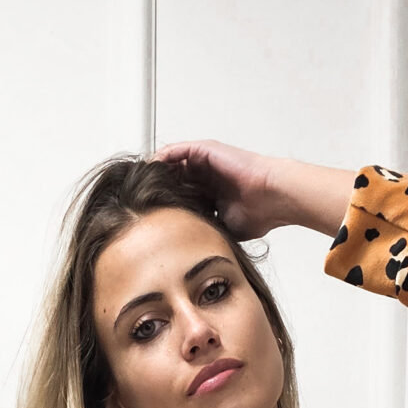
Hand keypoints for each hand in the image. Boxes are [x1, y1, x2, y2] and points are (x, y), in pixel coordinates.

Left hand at [152, 142, 358, 240]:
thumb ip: (206, 233)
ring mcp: (205, 161)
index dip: (163, 206)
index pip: (179, 197)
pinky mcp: (206, 150)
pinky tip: (149, 170)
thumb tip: (188, 256)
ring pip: (172, 164)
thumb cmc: (258, 215)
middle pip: (172, 179)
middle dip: (154, 189)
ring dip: (155, 173)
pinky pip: (177, 151)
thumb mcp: (223, 229)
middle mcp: (205, 175)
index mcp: (209, 193)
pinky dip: (162, 159)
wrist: (273, 196)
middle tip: (134, 202)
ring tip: (136, 185)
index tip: (146, 220)